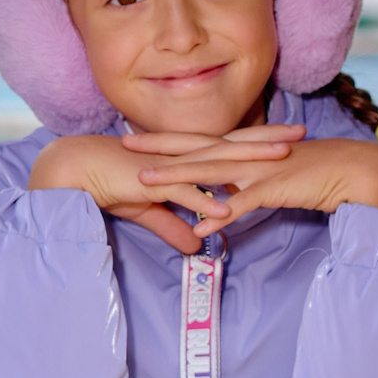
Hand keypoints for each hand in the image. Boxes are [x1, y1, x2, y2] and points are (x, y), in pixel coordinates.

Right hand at [29, 130, 297, 253]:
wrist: (76, 171)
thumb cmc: (109, 184)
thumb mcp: (148, 210)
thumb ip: (173, 225)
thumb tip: (196, 244)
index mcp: (181, 158)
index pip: (227, 146)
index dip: (257, 142)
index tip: (286, 138)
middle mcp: (180, 156)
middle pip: (231, 146)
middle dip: (266, 140)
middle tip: (301, 133)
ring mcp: (168, 167)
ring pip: (215, 163)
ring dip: (248, 162)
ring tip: (279, 161)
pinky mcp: (150, 182)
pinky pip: (182, 193)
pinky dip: (203, 200)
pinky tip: (225, 208)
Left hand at [136, 135, 377, 220]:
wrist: (356, 171)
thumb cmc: (315, 176)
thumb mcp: (272, 177)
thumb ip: (244, 188)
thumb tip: (219, 203)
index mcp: (246, 149)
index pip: (198, 141)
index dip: (166, 139)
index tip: (134, 136)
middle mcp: (249, 153)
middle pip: (196, 148)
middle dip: (159, 147)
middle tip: (123, 144)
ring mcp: (262, 168)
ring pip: (212, 172)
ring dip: (178, 178)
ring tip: (145, 182)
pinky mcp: (278, 187)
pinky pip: (245, 203)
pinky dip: (222, 214)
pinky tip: (200, 228)